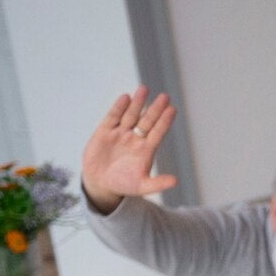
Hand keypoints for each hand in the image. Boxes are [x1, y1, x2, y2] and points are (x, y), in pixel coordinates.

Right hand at [82, 86, 179, 214]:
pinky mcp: (105, 131)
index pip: (158, 132)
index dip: (165, 121)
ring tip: (144, 89)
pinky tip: (125, 98)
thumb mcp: (142, 187)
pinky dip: (118, 108)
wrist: (100, 183)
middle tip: (165, 97)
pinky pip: (113, 117)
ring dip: (138, 103)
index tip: (172, 109)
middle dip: (155, 109)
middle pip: (147, 120)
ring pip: (131, 115)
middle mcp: (135, 138)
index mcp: (146, 149)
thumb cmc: (124, 185)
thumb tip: (175, 181)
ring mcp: (120, 133)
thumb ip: (158, 184)